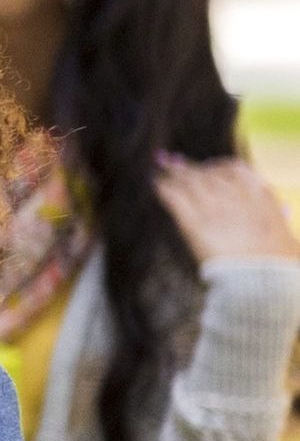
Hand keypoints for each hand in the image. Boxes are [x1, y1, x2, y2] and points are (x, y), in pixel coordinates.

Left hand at [154, 154, 299, 266]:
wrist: (260, 277)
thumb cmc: (277, 261)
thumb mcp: (283, 233)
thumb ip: (272, 216)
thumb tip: (271, 212)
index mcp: (259, 193)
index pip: (234, 168)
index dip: (217, 167)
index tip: (208, 169)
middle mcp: (234, 194)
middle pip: (206, 173)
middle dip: (190, 169)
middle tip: (173, 163)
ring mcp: (212, 206)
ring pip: (188, 181)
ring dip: (173, 173)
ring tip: (161, 167)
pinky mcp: (192, 221)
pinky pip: (173, 196)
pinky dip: (163, 188)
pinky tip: (156, 184)